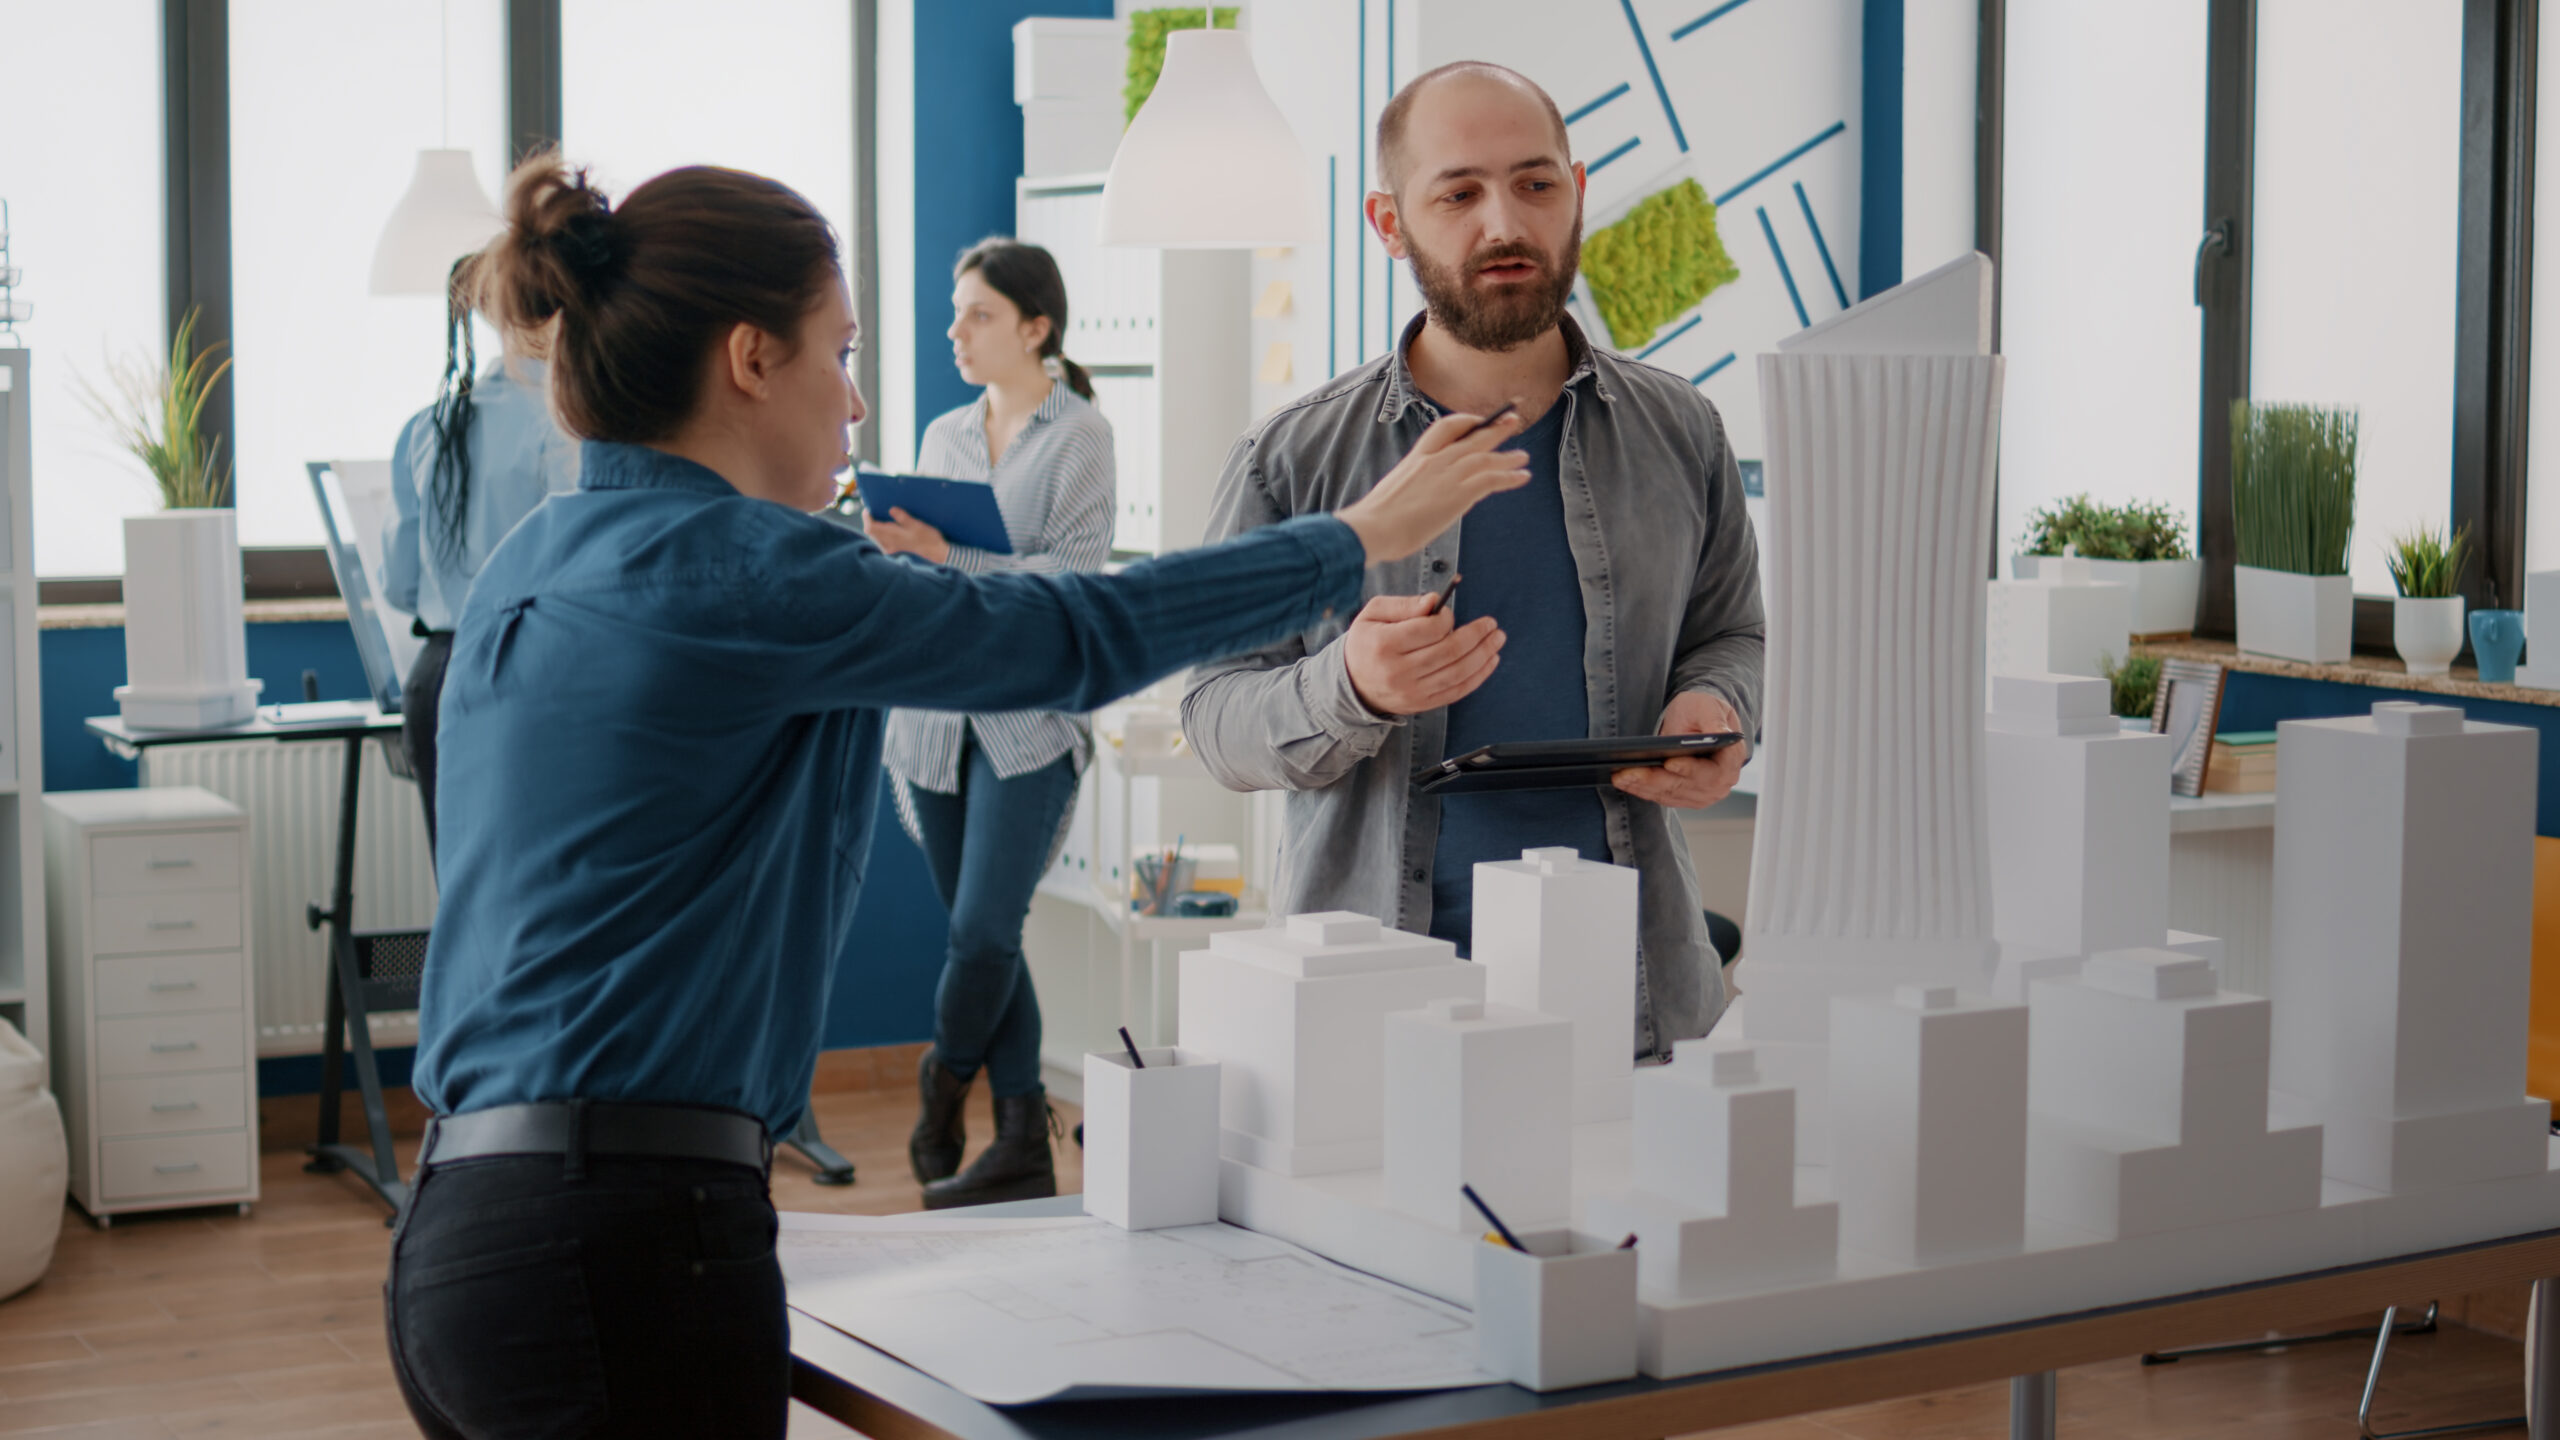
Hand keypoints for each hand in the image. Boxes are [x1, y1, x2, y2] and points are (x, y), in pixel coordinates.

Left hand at [867, 507, 950, 563]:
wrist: (935, 551)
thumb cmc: (928, 537)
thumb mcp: (916, 524)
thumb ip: (902, 517)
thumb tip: (891, 509)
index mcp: (892, 536)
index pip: (871, 528)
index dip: (867, 518)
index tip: (868, 509)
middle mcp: (889, 543)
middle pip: (871, 532)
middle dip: (869, 521)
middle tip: (873, 510)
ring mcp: (891, 547)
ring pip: (875, 536)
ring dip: (874, 526)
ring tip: (879, 517)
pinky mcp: (894, 549)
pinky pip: (881, 540)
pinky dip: (880, 532)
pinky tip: (886, 527)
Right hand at [1337, 408, 1531, 561]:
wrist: (1372, 528)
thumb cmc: (1376, 519)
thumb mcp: (1395, 492)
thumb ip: (1413, 488)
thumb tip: (1421, 498)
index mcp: (1416, 458)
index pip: (1444, 428)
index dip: (1465, 421)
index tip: (1478, 421)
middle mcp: (1435, 461)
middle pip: (1472, 438)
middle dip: (1495, 428)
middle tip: (1513, 420)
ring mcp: (1447, 476)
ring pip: (1486, 458)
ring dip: (1508, 456)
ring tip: (1523, 456)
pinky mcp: (1458, 494)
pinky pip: (1491, 479)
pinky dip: (1510, 476)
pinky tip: (1522, 477)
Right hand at [1344, 591, 1504, 715]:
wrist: (1353, 684)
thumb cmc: (1368, 642)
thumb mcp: (1374, 614)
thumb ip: (1404, 605)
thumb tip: (1434, 601)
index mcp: (1384, 645)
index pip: (1427, 630)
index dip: (1446, 619)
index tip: (1449, 614)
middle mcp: (1398, 672)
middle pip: (1448, 652)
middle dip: (1475, 636)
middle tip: (1491, 624)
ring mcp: (1412, 692)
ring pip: (1457, 673)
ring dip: (1483, 655)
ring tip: (1497, 639)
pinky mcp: (1423, 704)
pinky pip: (1457, 691)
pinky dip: (1478, 676)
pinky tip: (1490, 660)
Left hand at [1613, 690, 1748, 808]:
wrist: (1697, 721)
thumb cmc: (1703, 710)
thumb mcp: (1708, 706)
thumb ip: (1715, 720)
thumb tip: (1719, 733)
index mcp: (1732, 759)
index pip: (1712, 770)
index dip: (1690, 768)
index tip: (1668, 762)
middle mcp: (1721, 782)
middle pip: (1686, 785)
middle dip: (1655, 779)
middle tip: (1629, 771)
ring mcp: (1703, 793)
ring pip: (1670, 794)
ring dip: (1644, 787)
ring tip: (1620, 776)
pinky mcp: (1685, 797)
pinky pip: (1662, 797)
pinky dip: (1642, 790)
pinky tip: (1624, 781)